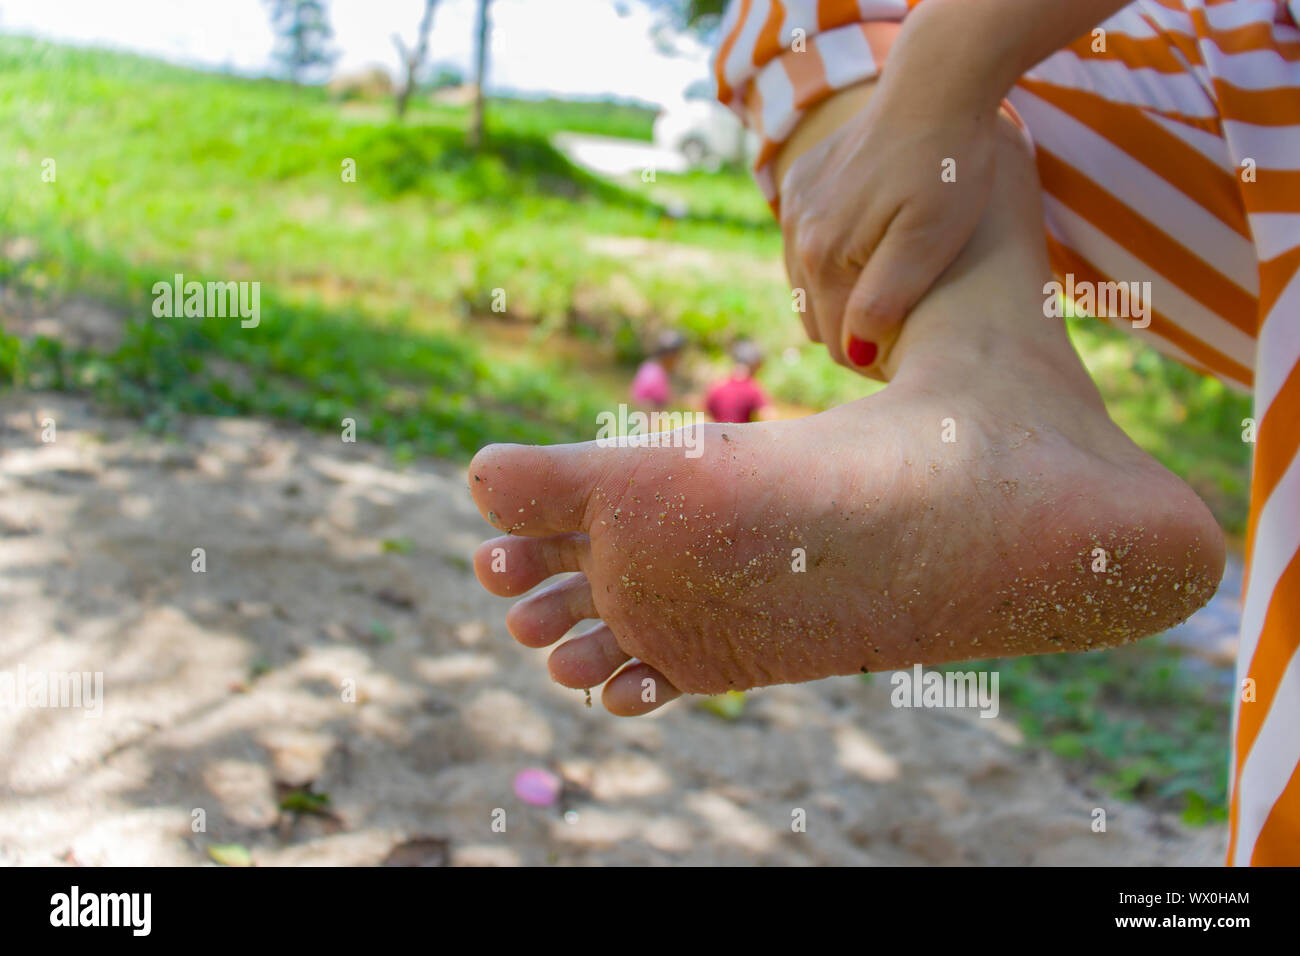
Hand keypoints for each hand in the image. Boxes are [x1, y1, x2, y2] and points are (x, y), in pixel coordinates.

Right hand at [780, 74, 1000, 372]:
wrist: (937, 85)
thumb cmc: (948, 169)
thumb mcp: (928, 243)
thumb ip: (884, 301)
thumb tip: (852, 349)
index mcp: (823, 258)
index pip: (840, 342)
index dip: (876, 359)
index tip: (913, 356)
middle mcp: (797, 235)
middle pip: (820, 320)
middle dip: (856, 331)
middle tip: (908, 324)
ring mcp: (795, 207)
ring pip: (809, 285)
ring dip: (842, 295)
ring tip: (892, 286)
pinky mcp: (803, 182)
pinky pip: (806, 244)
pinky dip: (833, 258)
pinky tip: (871, 246)